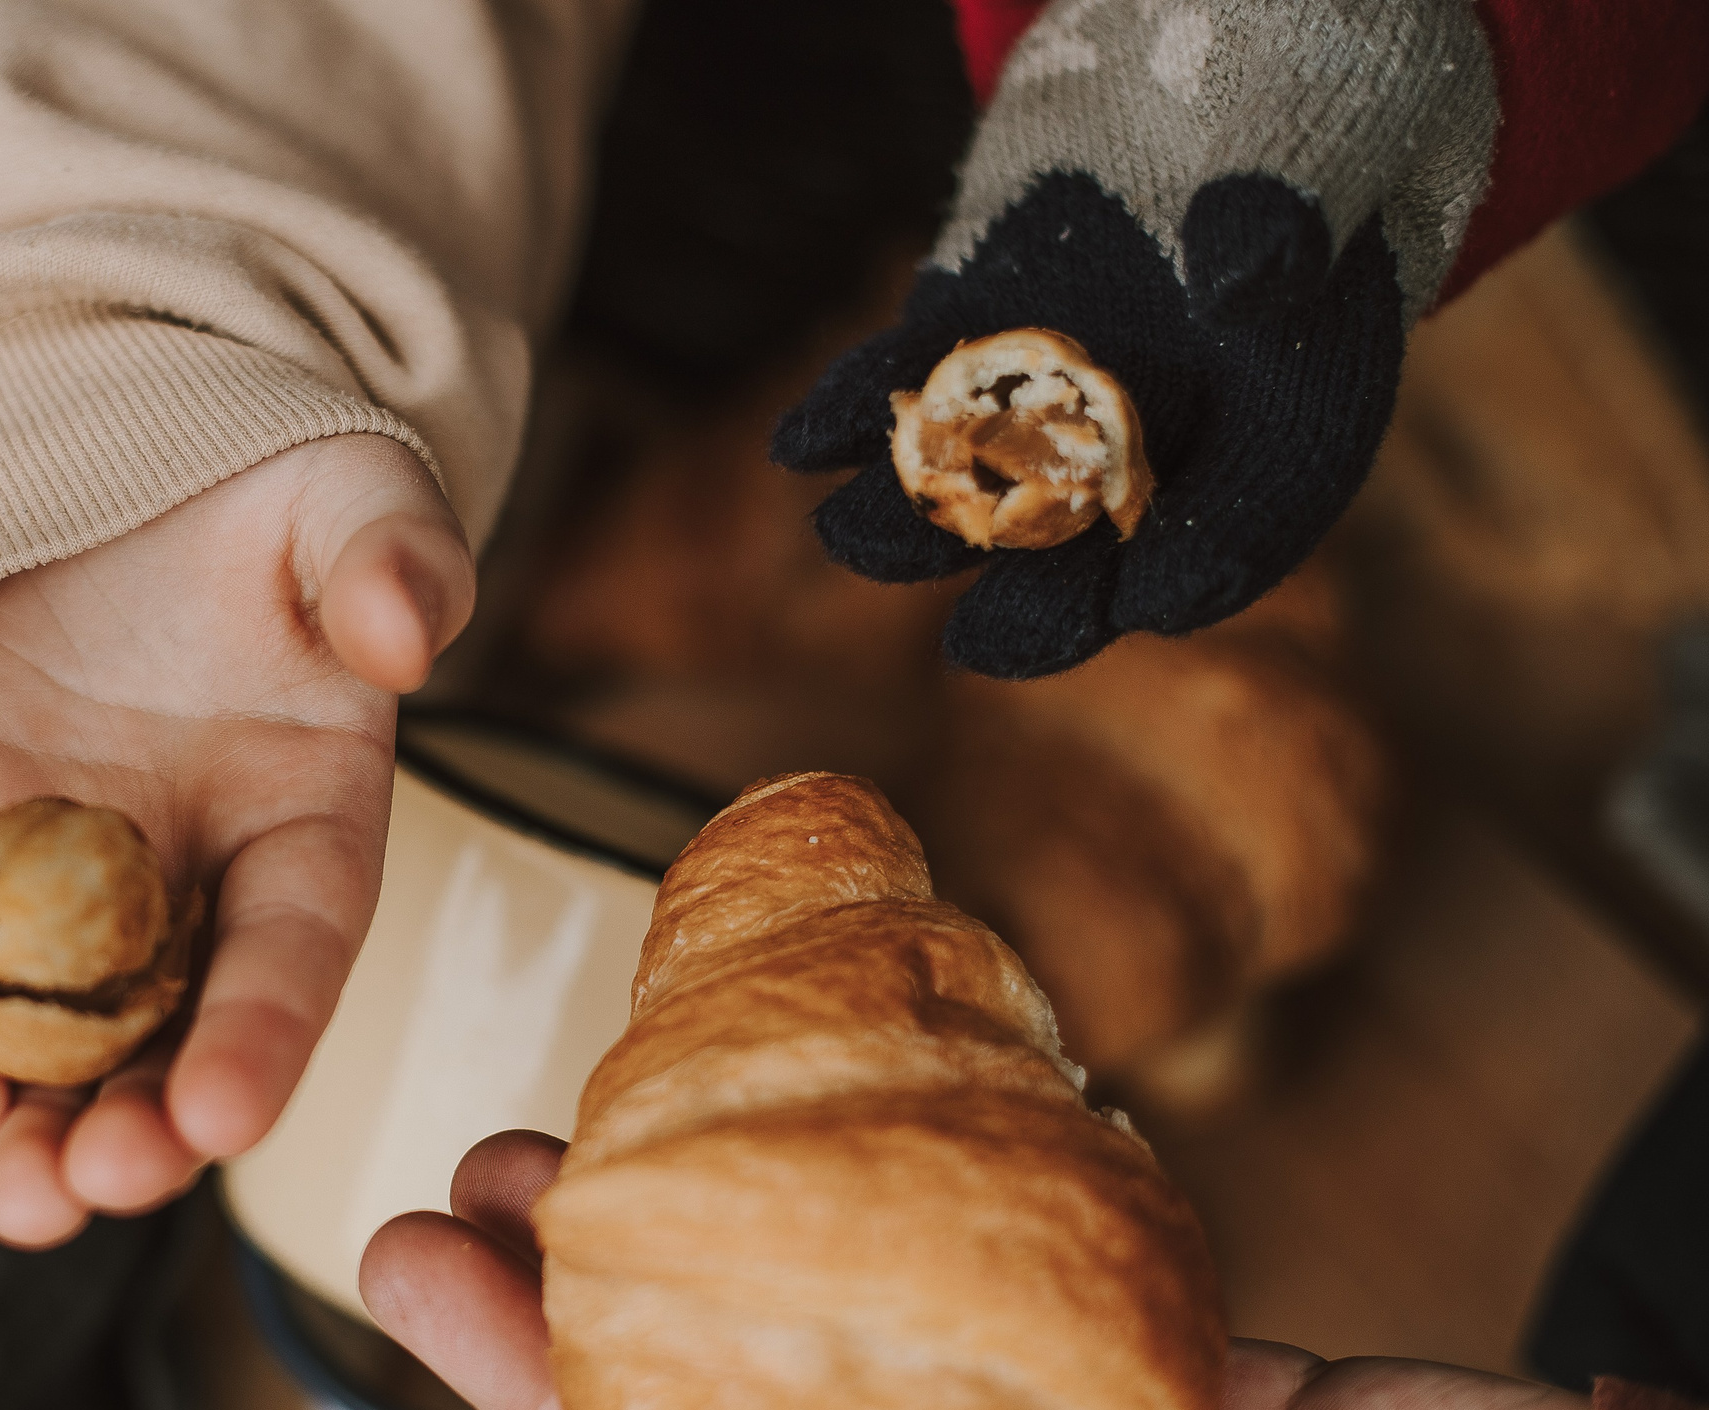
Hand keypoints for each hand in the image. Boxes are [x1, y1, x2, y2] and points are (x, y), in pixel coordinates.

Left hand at [0, 435, 471, 1248]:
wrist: (94, 459)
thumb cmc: (250, 492)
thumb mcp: (345, 498)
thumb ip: (390, 557)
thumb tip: (404, 635)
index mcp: (305, 822)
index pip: (293, 948)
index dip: (264, 1034)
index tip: (226, 1115)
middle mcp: (190, 880)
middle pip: (174, 1033)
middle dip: (147, 1122)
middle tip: (113, 1177)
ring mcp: (64, 880)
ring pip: (57, 1034)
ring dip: (43, 1126)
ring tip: (28, 1201)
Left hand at [773, 0, 1496, 677]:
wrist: (1203, 39)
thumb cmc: (1295, 86)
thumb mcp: (1316, 130)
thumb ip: (1286, 206)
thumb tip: (1247, 280)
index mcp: (1295, 392)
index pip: (1267, 502)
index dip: (1217, 556)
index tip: (1160, 603)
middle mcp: (1175, 417)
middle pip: (1115, 536)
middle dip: (1047, 596)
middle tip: (982, 648)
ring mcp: (1062, 387)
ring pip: (992, 479)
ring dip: (918, 522)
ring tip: (848, 536)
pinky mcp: (973, 337)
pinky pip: (909, 389)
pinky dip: (850, 417)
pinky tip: (793, 444)